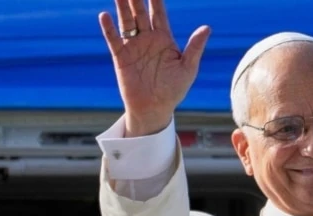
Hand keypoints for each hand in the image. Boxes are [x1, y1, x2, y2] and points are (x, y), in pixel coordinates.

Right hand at [99, 0, 210, 135]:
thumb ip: (195, 47)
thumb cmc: (174, 89)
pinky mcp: (121, 57)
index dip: (156, 0)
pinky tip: (105, 16)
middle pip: (140, 13)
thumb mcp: (188, 68)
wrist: (155, 108)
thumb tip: (207, 27)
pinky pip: (114, 40)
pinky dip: (109, 28)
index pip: (159, 14)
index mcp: (164, 39)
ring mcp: (133, 46)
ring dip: (122, 7)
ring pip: (126, 21)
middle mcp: (147, 39)